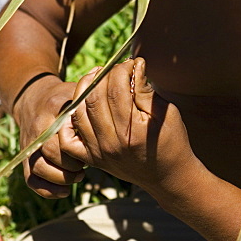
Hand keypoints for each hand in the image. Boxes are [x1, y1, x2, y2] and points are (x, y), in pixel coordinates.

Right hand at [14, 74, 86, 198]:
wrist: (33, 99)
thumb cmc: (65, 99)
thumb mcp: (78, 94)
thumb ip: (93, 104)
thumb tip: (117, 117)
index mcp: (54, 109)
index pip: (67, 131)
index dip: (83, 144)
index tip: (95, 146)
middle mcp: (38, 127)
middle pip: (52, 152)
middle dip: (73, 163)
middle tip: (87, 163)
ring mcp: (29, 144)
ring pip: (39, 168)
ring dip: (61, 178)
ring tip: (79, 176)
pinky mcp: (25, 157)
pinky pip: (31, 179)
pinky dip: (47, 190)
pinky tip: (65, 191)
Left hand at [61, 57, 198, 196]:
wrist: (168, 176)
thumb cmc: (171, 142)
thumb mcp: (166, 113)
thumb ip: (145, 90)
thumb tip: (134, 65)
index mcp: (132, 130)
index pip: (116, 88)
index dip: (122, 69)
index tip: (131, 63)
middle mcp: (110, 142)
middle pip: (94, 97)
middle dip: (103, 75)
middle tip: (114, 68)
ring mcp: (98, 152)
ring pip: (79, 112)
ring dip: (85, 90)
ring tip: (97, 78)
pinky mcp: (92, 159)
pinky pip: (68, 139)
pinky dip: (70, 121)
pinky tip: (82, 107)